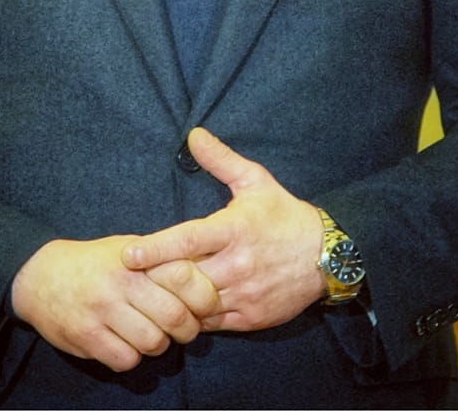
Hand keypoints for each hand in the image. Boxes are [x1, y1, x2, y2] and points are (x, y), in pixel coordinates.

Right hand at [11, 234, 219, 370]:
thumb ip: (161, 260)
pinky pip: (126, 359)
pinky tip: (123, 342)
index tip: (203, 307)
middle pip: (176, 318)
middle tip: (179, 328)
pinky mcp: (86, 336)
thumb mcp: (127, 249)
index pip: (186, 278)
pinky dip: (130, 356)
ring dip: (157, 345)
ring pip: (153, 343)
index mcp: (136, 259)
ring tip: (148, 334)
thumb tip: (206, 277)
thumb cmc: (93, 264)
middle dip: (186, 330)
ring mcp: (102, 310)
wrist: (38, 276)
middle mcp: (120, 283)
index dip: (204, 298)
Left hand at [121, 128, 325, 331]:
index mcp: (234, 229)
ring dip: (172, 301)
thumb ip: (222, 159)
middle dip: (156, 279)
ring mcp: (245, 294)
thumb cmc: (285, 215)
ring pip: (196, 305)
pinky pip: (212, 323)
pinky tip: (179, 308)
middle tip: (130, 276)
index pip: (188, 240)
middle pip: (185, 277)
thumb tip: (193, 134)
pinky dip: (193, 317)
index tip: (128, 253)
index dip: (155, 249)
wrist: (329, 255)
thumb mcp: (256, 180)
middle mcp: (238, 264)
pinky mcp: (251, 318)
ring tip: (149, 294)